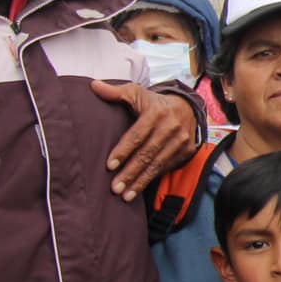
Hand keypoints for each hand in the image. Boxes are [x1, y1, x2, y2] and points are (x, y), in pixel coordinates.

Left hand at [92, 83, 198, 200]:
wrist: (187, 107)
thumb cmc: (154, 103)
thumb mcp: (137, 93)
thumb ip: (115, 92)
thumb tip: (93, 86)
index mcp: (157, 112)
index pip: (137, 135)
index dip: (123, 151)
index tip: (109, 165)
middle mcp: (171, 127)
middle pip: (147, 154)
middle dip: (130, 172)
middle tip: (115, 187)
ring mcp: (181, 141)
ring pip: (157, 164)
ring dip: (140, 181)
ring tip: (125, 195)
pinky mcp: (186, 151)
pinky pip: (166, 167)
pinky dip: (152, 179)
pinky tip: (138, 189)